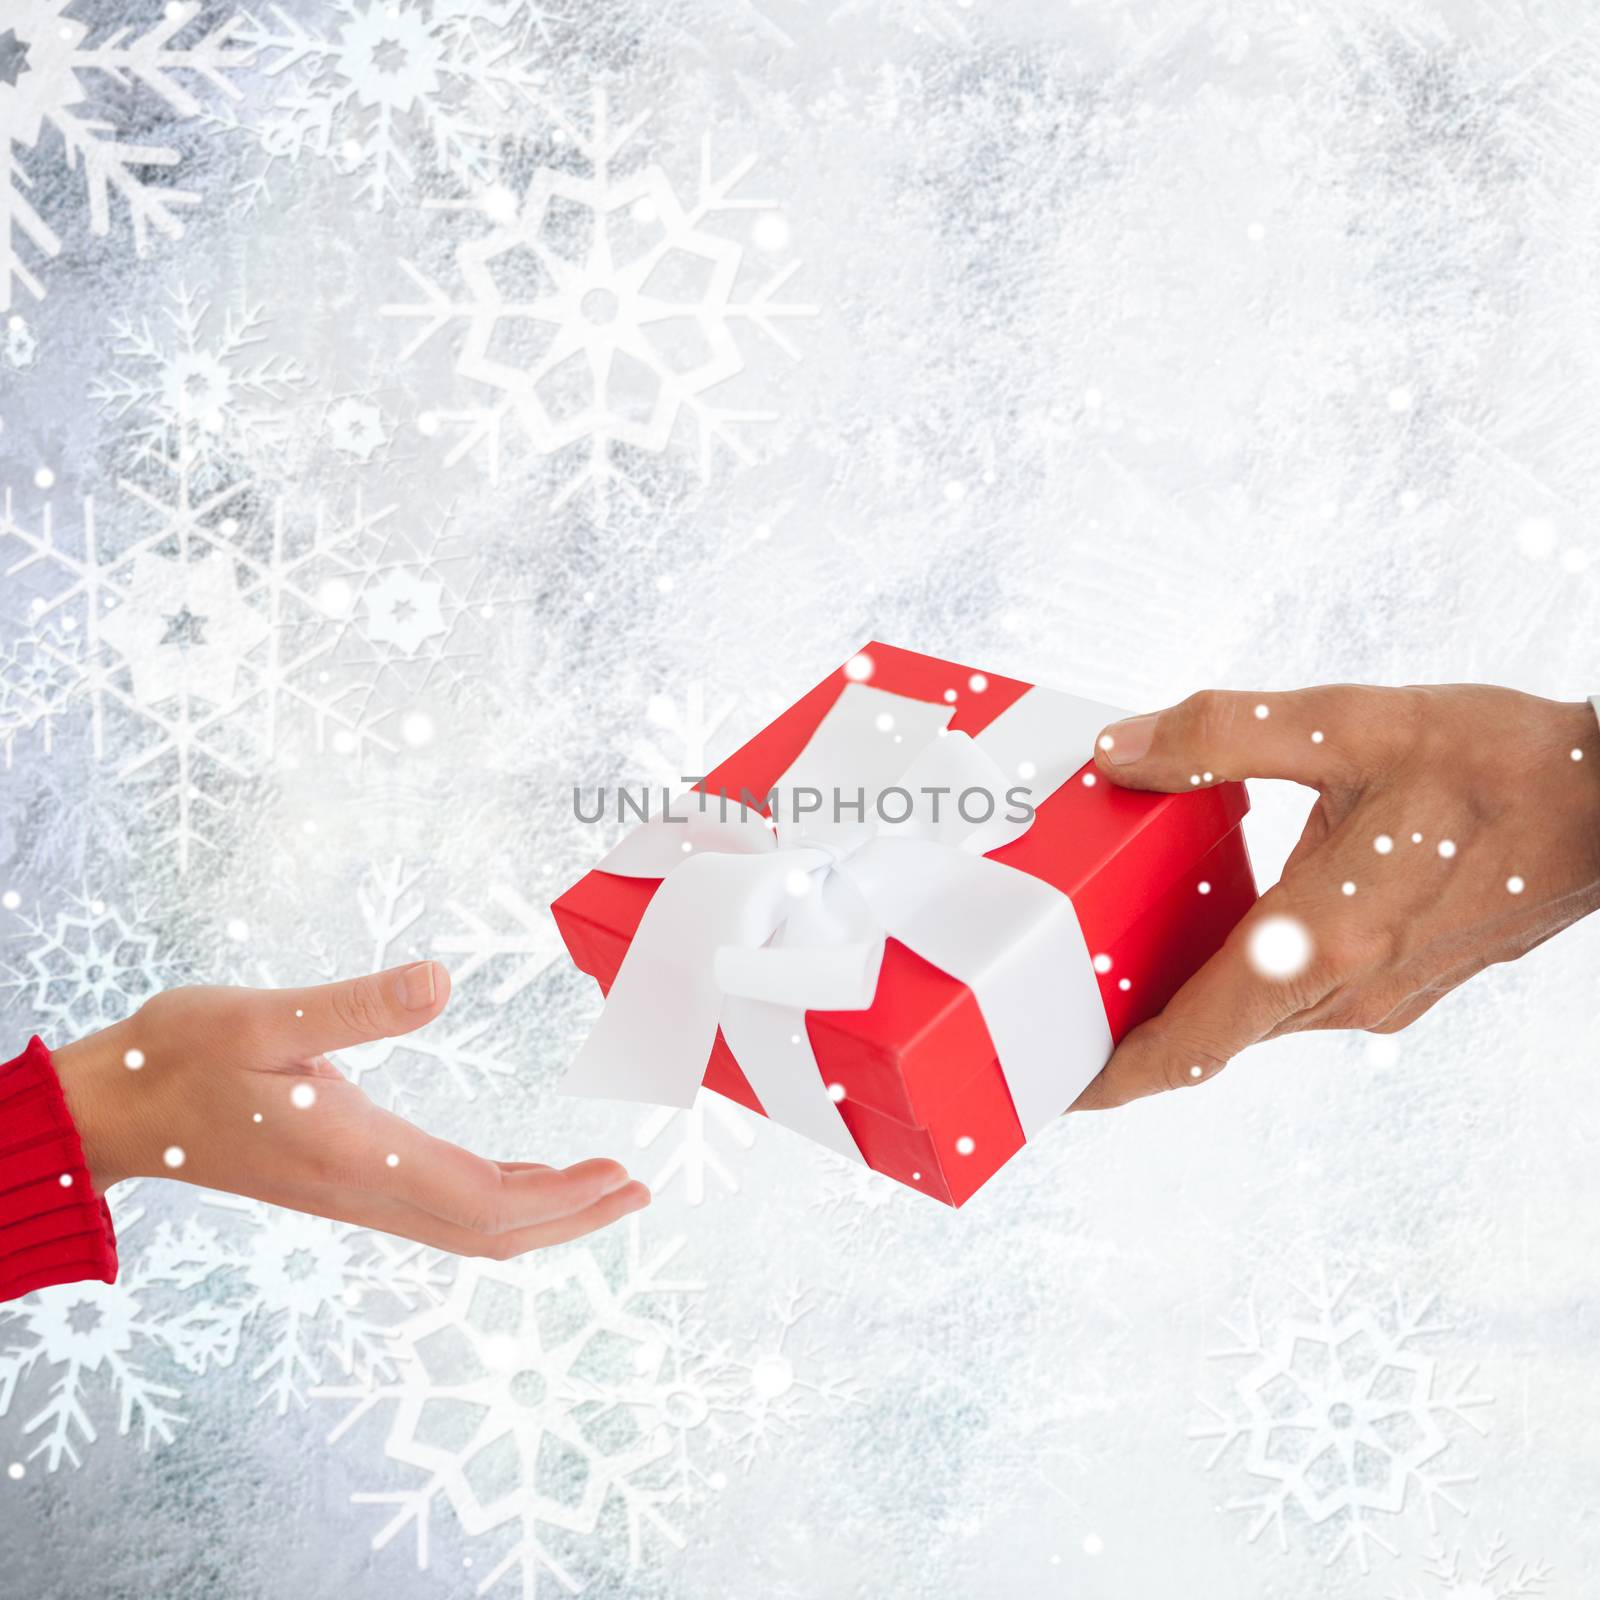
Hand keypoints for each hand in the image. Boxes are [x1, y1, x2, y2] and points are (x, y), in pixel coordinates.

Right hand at [48, 961, 649, 1255]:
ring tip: (599, 1189)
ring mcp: (353, 1195)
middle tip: (636, 1190)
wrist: (117, 1107)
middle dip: (569, 1215)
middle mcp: (362, 1190)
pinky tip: (519, 1180)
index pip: (480, 1196)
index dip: (557, 1194)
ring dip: (539, 1215)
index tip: (616, 1175)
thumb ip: (355, 1003)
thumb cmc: (182, 1056)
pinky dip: (495, 1202)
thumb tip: (441, 981)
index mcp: (355, 1154)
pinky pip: (438, 1211)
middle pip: (487, 1229)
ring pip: (465, 1228)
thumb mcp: (263, 1015)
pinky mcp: (344, 1183)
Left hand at [1069, 685, 1599, 1109]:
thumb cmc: (1502, 763)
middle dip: (1134, 1022)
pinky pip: (1300, 993)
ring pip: (1257, 1014)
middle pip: (1213, 1035)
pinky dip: (1246, 972)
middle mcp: (1349, 990)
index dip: (1113, 1076)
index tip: (1056, 1086)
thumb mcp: (1351, 725)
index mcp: (1322, 943)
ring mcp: (1384, 995)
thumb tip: (1119, 752)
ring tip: (1127, 943)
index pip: (1191, 1046)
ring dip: (1192, 993)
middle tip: (1063, 987)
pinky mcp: (1407, 980)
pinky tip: (1226, 912)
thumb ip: (1222, 734)